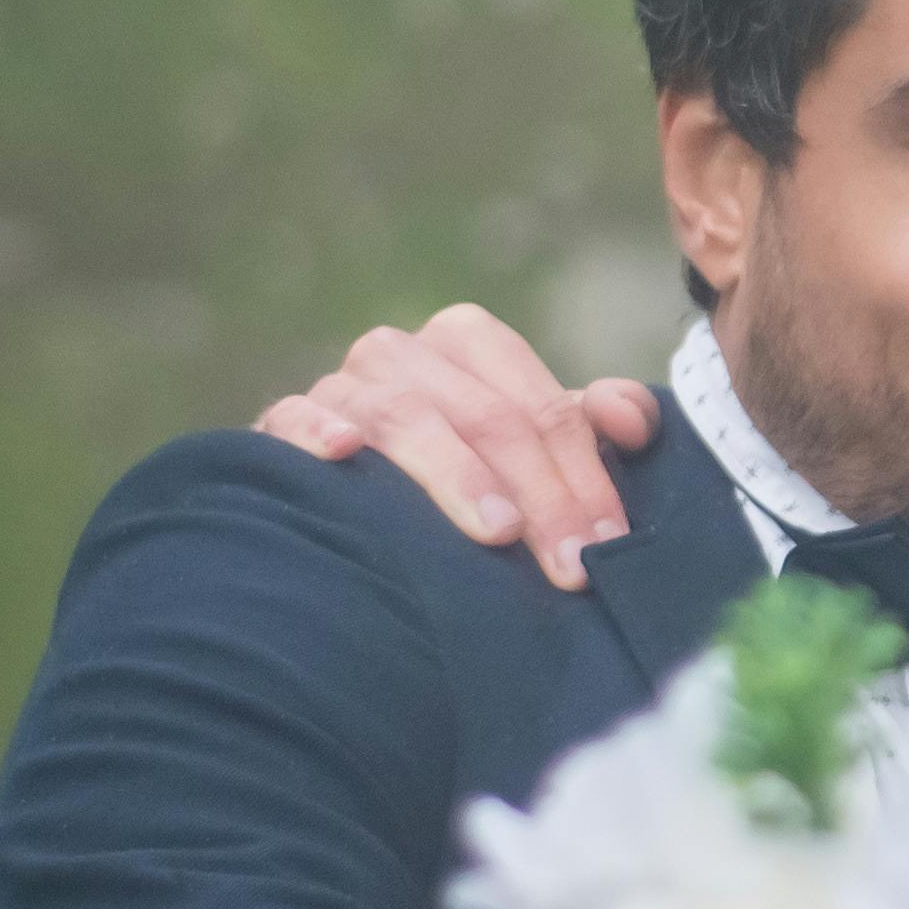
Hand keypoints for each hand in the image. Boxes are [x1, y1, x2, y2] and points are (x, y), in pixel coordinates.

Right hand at [258, 303, 657, 591]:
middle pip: (484, 415)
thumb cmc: (458, 476)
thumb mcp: (529, 450)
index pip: (538, 406)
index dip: (583, 476)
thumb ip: (587, 427)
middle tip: (570, 566)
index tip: (609, 544)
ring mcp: (338, 387)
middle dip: (539, 495)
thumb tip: (630, 418)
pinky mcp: (278, 424)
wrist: (336, 503)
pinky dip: (318, 432)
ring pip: (404, 416)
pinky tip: (345, 455)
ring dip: (454, 473)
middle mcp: (400, 354)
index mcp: (465, 343)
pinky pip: (293, 418)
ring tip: (496, 531)